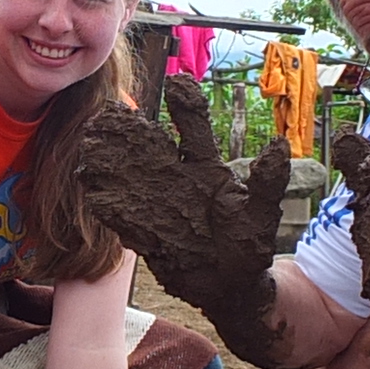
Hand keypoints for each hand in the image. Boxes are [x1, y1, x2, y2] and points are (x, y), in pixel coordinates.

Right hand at [77, 76, 292, 347]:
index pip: (193, 128)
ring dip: (111, 162)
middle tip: (112, 110)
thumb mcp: (262, 215)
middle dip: (132, 130)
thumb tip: (278, 145)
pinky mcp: (145, 233)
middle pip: (150, 147)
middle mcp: (177, 180)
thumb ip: (269, 183)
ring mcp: (157, 205)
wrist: (230, 286)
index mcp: (207, 170)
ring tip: (90, 145)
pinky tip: (91, 192)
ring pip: (130, 176)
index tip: (178, 82)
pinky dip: (109, 206)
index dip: (185, 104)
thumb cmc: (249, 245)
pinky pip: (123, 216)